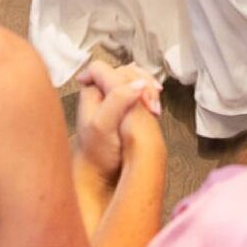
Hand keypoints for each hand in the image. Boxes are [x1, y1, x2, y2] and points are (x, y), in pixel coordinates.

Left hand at [73, 58, 163, 178]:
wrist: (101, 177)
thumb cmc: (97, 155)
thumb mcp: (102, 127)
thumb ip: (117, 101)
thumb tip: (139, 83)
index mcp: (91, 91)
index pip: (107, 68)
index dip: (126, 77)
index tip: (141, 91)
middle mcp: (102, 92)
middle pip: (125, 74)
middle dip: (142, 84)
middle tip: (153, 104)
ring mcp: (116, 101)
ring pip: (135, 83)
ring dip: (148, 91)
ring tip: (155, 109)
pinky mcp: (127, 110)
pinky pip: (140, 95)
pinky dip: (149, 99)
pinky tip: (154, 110)